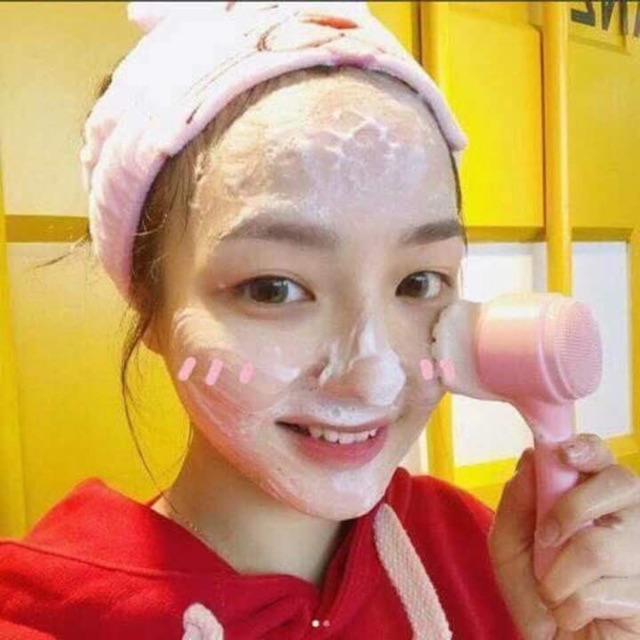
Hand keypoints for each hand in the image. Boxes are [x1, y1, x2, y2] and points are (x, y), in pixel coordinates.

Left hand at [488, 433, 639, 638]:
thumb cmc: (536, 592)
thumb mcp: (509, 545)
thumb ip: (516, 501)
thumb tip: (530, 458)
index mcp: (591, 496)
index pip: (602, 455)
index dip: (587, 448)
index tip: (564, 457)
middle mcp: (627, 517)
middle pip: (622, 483)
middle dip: (571, 507)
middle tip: (547, 537)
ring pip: (600, 544)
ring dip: (560, 575)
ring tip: (553, 590)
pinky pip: (604, 590)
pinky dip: (572, 606)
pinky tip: (576, 614)